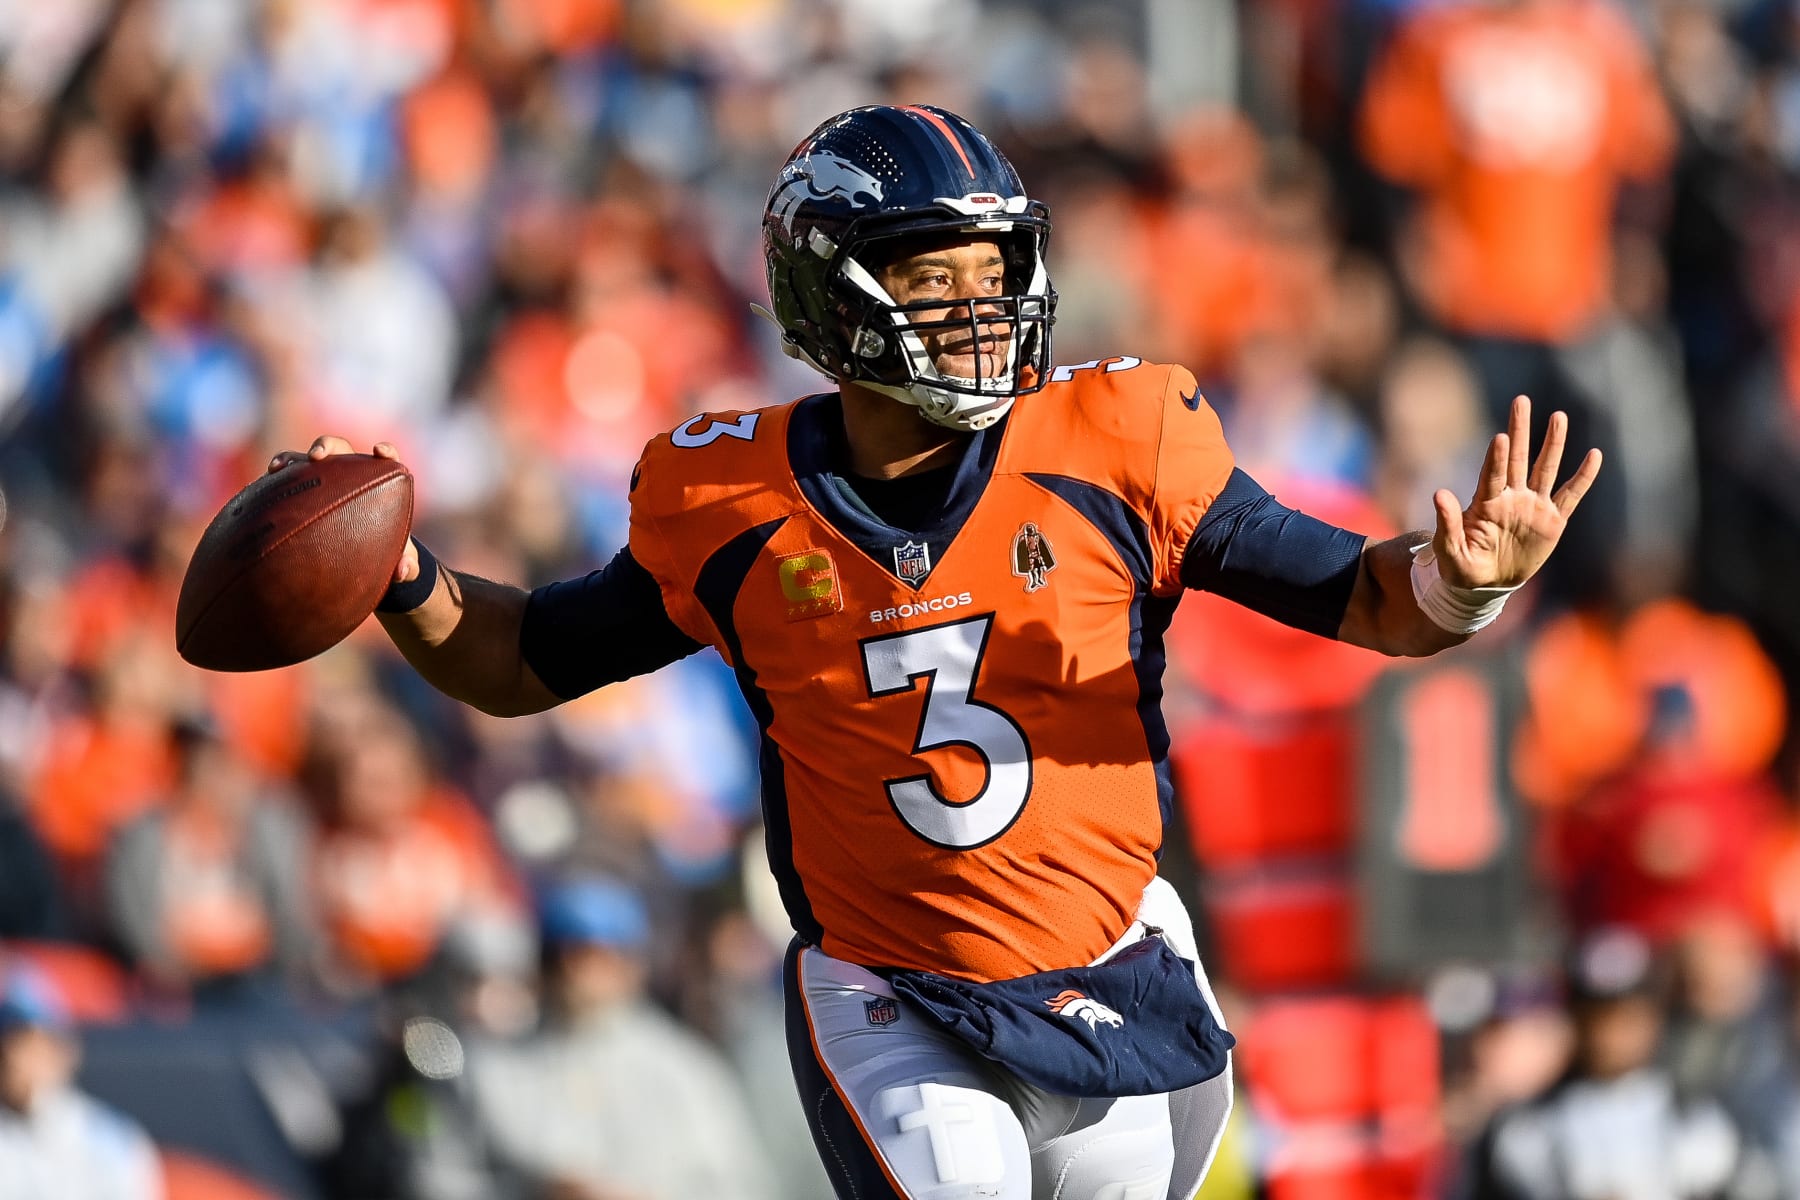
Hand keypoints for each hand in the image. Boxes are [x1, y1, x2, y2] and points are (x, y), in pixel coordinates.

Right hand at [267, 437, 418, 585]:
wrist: (361, 554)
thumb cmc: (385, 549)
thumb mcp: (399, 561)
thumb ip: (407, 566)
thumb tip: (404, 571)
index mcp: (379, 481)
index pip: (385, 458)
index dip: (384, 451)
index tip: (380, 451)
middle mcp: (348, 472)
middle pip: (338, 448)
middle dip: (326, 446)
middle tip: (317, 457)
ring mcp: (322, 479)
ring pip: (304, 460)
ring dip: (290, 459)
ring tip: (277, 469)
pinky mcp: (301, 491)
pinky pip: (284, 482)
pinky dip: (273, 482)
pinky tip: (258, 491)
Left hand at [1432, 395, 1601, 590]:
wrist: (1485, 585)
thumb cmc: (1461, 567)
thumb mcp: (1450, 551)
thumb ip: (1447, 524)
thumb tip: (1439, 492)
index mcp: (1486, 503)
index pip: (1492, 475)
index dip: (1497, 457)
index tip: (1500, 437)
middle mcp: (1511, 498)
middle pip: (1518, 459)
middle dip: (1521, 430)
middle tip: (1520, 400)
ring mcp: (1533, 507)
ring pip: (1546, 469)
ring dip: (1553, 444)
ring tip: (1557, 416)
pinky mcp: (1552, 521)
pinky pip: (1571, 495)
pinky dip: (1583, 477)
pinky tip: (1594, 455)